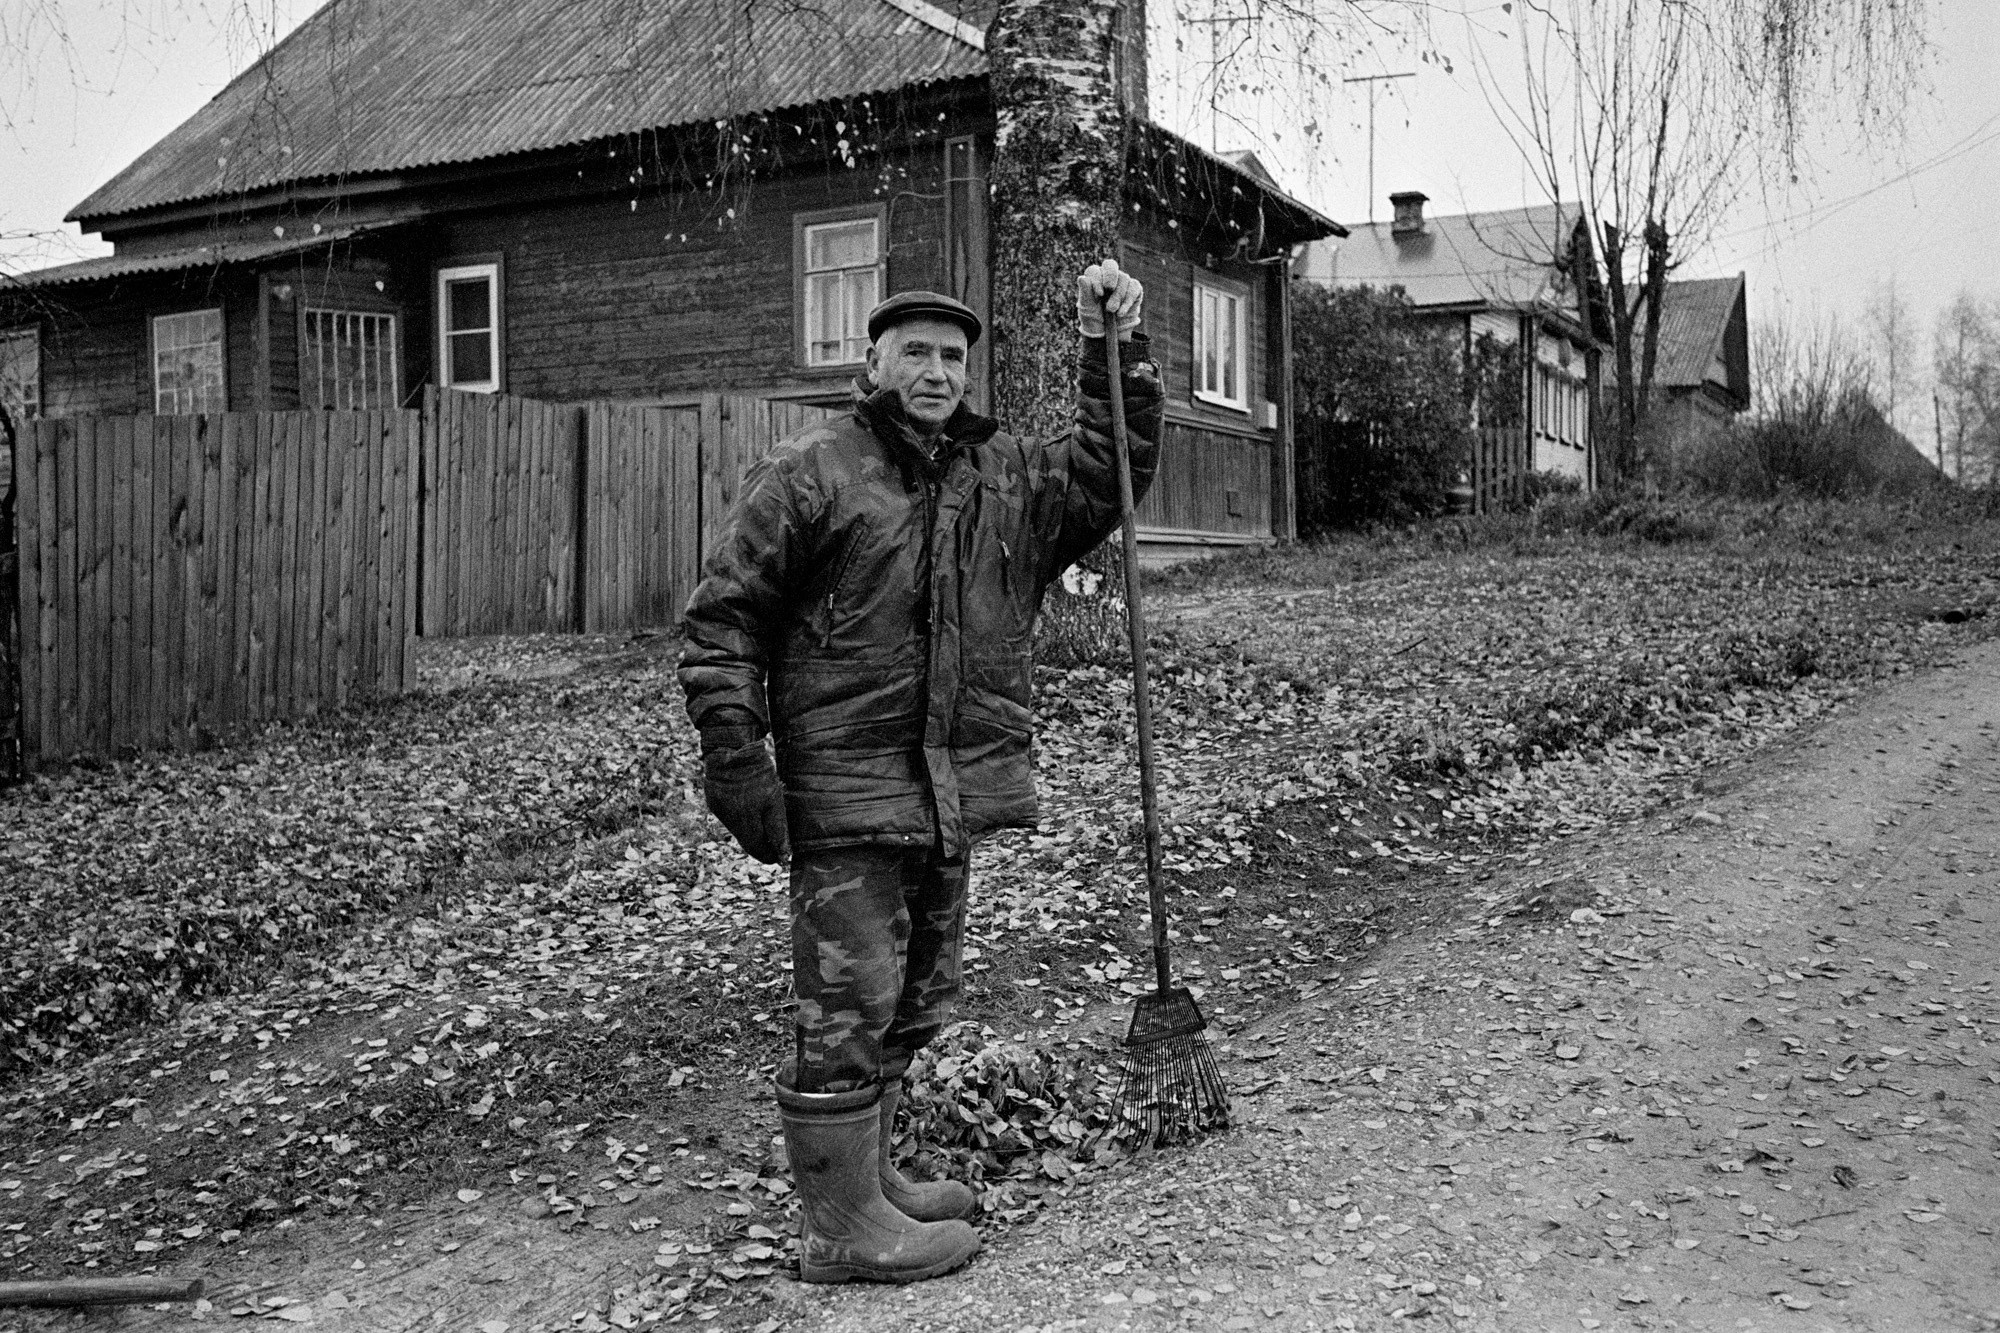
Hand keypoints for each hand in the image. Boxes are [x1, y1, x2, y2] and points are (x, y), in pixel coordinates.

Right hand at [702, 737, 789, 864]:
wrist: (731, 748)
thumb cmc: (757, 773)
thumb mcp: (774, 799)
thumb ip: (777, 827)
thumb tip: (782, 852)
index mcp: (744, 822)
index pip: (757, 849)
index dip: (769, 855)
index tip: (780, 858)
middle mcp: (729, 820)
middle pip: (746, 841)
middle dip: (761, 845)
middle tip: (776, 845)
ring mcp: (719, 810)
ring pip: (738, 830)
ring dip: (752, 832)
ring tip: (766, 826)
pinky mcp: (714, 801)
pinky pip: (730, 817)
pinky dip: (742, 819)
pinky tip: (751, 810)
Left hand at [1077, 258, 1142, 340]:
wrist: (1108, 331)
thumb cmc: (1093, 316)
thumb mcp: (1086, 307)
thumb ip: (1084, 292)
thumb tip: (1081, 278)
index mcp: (1094, 278)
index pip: (1095, 270)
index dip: (1097, 279)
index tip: (1099, 294)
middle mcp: (1108, 276)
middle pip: (1110, 265)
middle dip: (1110, 275)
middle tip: (1109, 288)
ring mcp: (1122, 281)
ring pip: (1123, 278)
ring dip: (1118, 296)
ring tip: (1112, 311)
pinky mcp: (1134, 288)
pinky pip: (1134, 288)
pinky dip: (1128, 301)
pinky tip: (1121, 312)